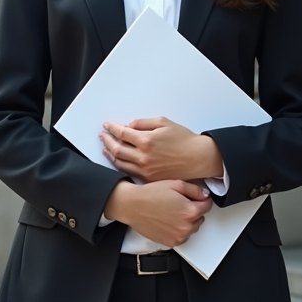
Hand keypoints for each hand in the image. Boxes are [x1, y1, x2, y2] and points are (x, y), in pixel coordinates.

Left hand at [100, 117, 223, 181]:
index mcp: (146, 141)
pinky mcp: (149, 179)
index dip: (112, 128)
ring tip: (106, 148)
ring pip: (120, 163)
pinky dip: (120, 165)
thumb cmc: (184, 139)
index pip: (122, 133)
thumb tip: (129, 126)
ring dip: (110, 154)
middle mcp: (143, 157)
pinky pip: (129, 172)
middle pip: (117, 149)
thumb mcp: (164, 123)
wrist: (197, 158)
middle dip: (107, 141)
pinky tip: (118, 161)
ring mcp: (145, 170)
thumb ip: (143, 123)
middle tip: (103, 136)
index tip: (107, 126)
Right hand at [103, 180, 212, 246]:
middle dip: (194, 210)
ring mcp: (179, 236)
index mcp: (190, 211)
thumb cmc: (151, 194)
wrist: (132, 206)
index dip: (202, 200)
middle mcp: (186, 226)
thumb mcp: (176, 184)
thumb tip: (205, 196)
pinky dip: (179, 230)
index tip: (197, 198)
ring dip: (187, 221)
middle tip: (180, 203)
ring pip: (192, 228)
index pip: (207, 206)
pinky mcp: (170, 242)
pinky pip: (182, 237)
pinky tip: (169, 221)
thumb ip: (195, 190)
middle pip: (200, 218)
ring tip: (173, 212)